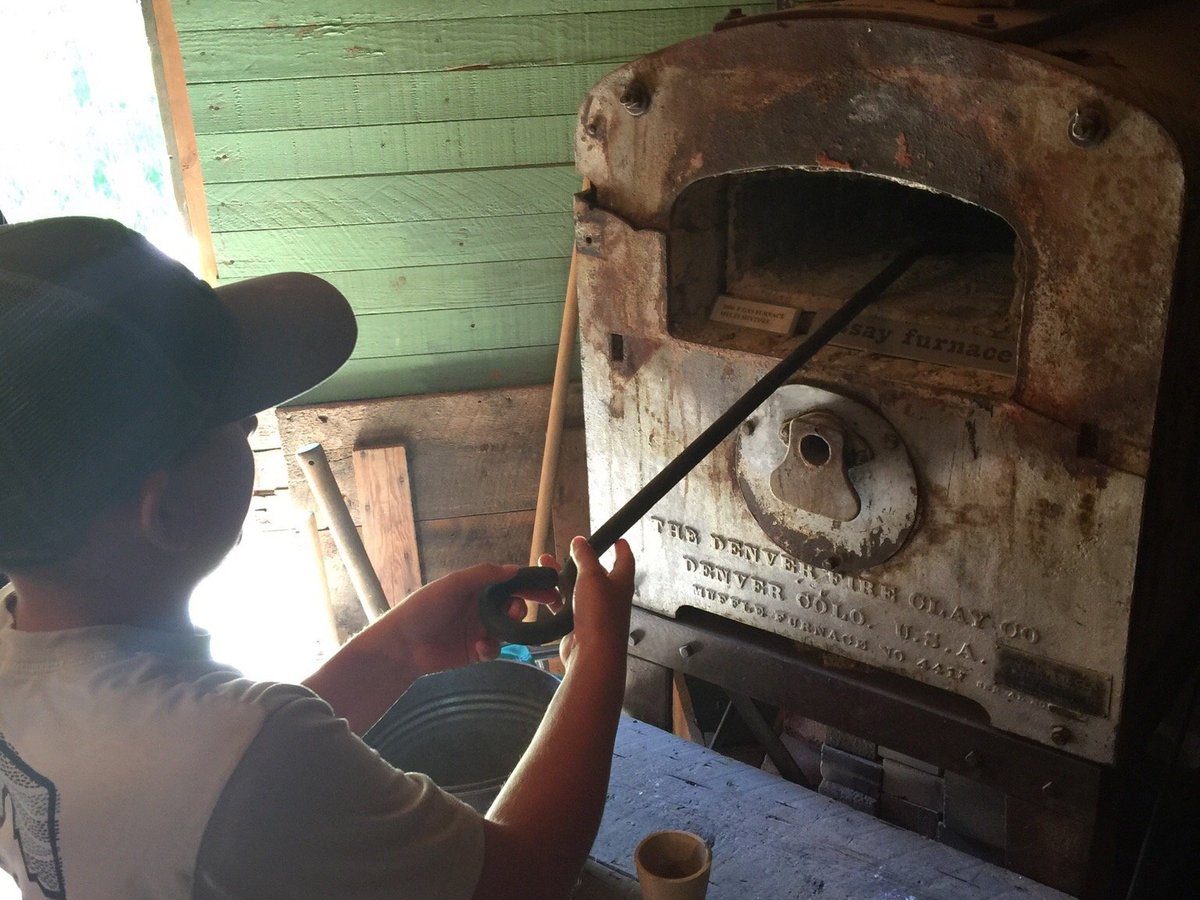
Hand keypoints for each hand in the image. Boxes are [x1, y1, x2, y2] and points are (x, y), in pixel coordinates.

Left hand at [356, 563, 558, 679]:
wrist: (403, 645)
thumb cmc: (425, 608)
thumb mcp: (454, 584)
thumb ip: (484, 574)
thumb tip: (515, 569)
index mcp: (477, 588)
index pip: (510, 583)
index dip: (531, 585)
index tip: (551, 589)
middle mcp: (481, 607)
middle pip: (514, 606)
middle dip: (523, 608)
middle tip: (525, 612)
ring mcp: (479, 630)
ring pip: (508, 630)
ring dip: (509, 629)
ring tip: (499, 630)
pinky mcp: (476, 652)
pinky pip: (495, 650)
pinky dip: (493, 649)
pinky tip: (481, 648)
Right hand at [557, 537, 634, 670]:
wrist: (592, 654)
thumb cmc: (601, 617)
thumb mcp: (592, 576)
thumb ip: (585, 556)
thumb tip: (580, 541)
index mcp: (621, 583)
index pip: (625, 560)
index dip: (622, 548)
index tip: (618, 540)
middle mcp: (610, 597)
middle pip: (597, 573)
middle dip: (582, 561)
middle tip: (571, 551)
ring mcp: (594, 612)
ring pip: (576, 588)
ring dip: (562, 576)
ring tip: (545, 564)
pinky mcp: (578, 624)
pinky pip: (565, 606)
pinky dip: (554, 597)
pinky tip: (543, 591)